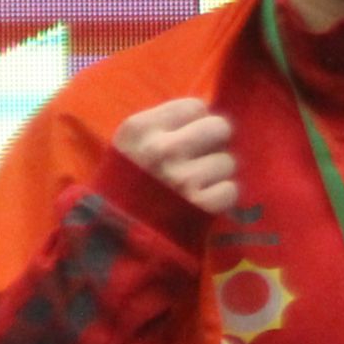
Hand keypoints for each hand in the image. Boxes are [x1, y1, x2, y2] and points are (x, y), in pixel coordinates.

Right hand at [114, 98, 237, 215]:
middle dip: (215, 143)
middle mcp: (161, 149)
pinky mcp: (200, 205)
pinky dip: (221, 198)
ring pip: (228, 161)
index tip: (187, 137)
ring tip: (196, 185)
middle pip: (219, 127)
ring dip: (217, 174)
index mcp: (140, 128)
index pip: (195, 106)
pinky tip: (202, 202)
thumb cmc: (123, 187)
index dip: (196, 122)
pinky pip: (231, 190)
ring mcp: (182, 178)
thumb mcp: (129, 146)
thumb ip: (163, 126)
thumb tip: (209, 112)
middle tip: (201, 158)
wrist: (112, 237)